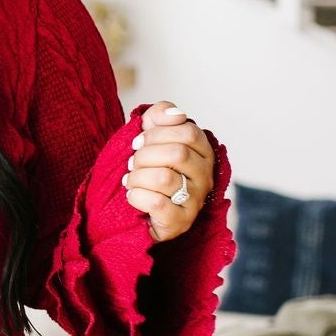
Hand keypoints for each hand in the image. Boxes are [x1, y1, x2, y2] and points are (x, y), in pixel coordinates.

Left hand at [121, 99, 214, 243]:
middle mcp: (206, 176)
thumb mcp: (151, 133)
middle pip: (177, 154)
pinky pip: (157, 203)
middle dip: (145, 155)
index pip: (188, 132)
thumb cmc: (149, 166)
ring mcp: (196, 200)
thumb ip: (161, 114)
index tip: (137, 142)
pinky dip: (137, 196)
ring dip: (137, 177)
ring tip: (130, 180)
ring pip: (165, 178)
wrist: (140, 205)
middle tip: (132, 163)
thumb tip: (176, 114)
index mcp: (203, 152)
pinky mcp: (181, 221)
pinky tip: (132, 195)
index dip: (157, 133)